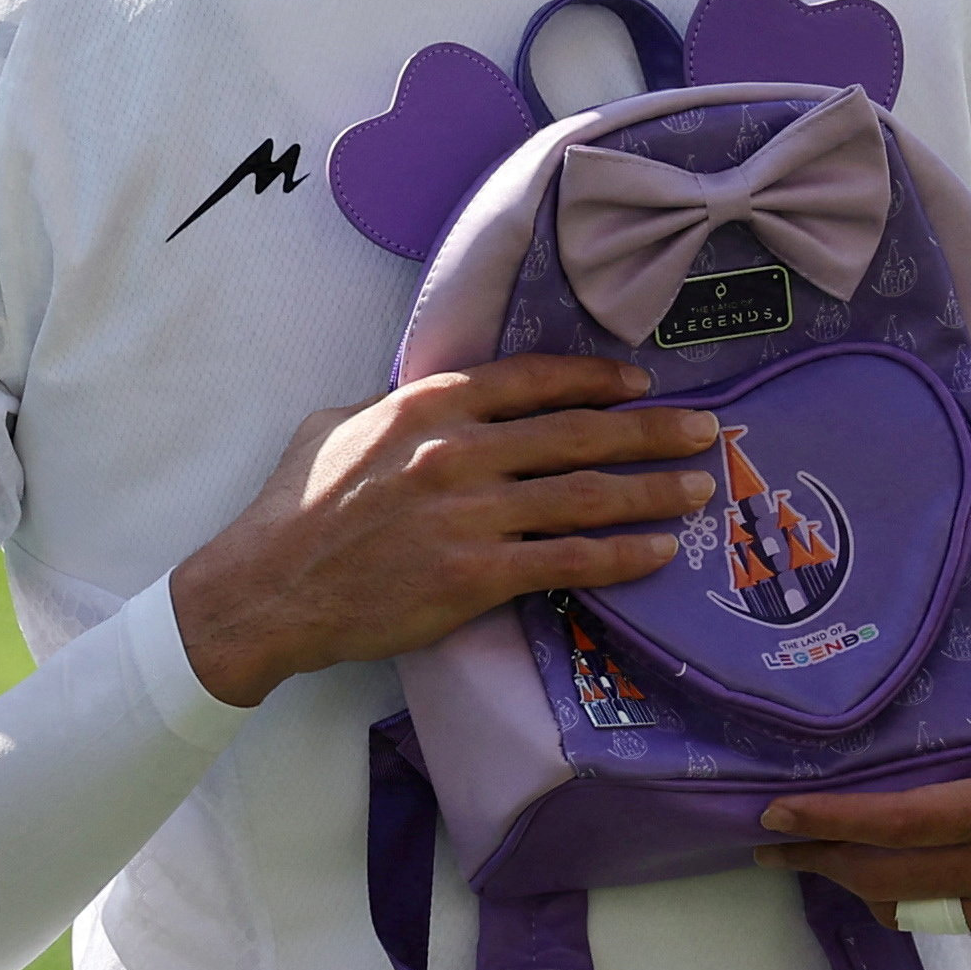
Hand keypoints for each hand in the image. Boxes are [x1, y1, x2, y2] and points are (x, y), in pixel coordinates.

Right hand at [173, 358, 718, 708]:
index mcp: (426, 409)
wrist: (266, 589)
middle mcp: (458, 453)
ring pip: (588, 496)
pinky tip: (658, 551)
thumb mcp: (335, 428)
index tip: (640, 385)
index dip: (597, 381)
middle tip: (704, 432)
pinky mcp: (478, 576)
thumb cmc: (293, 508)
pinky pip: (571, 561)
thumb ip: (397, 411)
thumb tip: (438, 405)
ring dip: (654, 491)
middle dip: (652, 431)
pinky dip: (624, 555)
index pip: (533, 381)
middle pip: (579, 434)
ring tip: (697, 490)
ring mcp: (471, 516)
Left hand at [757, 550, 970, 969]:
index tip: (774, 813)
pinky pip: (961, 929)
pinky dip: (938, 905)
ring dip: (869, 888)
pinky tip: (924, 879)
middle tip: (772, 844)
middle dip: (820, 861)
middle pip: (885, 878)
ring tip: (828, 859)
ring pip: (914, 911)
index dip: (831, 821)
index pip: (904, 822)